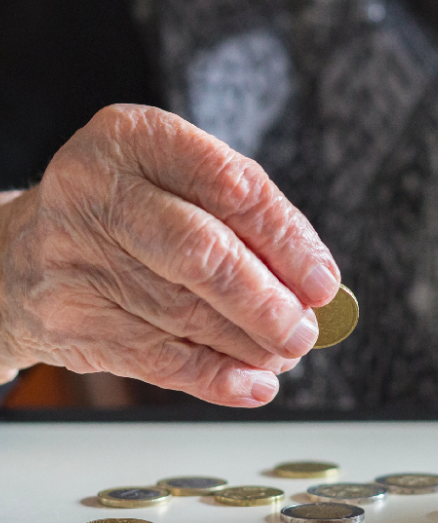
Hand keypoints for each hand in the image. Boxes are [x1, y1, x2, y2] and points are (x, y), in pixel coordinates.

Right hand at [0, 105, 339, 406]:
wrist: (22, 253)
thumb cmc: (127, 211)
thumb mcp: (175, 183)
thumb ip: (242, 219)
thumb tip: (312, 284)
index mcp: (136, 138)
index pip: (231, 186)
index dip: (287, 240)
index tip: (323, 282)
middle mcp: (97, 189)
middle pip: (202, 253)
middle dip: (266, 301)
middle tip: (306, 331)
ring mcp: (75, 256)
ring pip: (184, 312)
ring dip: (249, 343)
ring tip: (285, 353)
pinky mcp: (69, 318)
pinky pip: (156, 358)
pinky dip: (214, 376)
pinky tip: (251, 384)